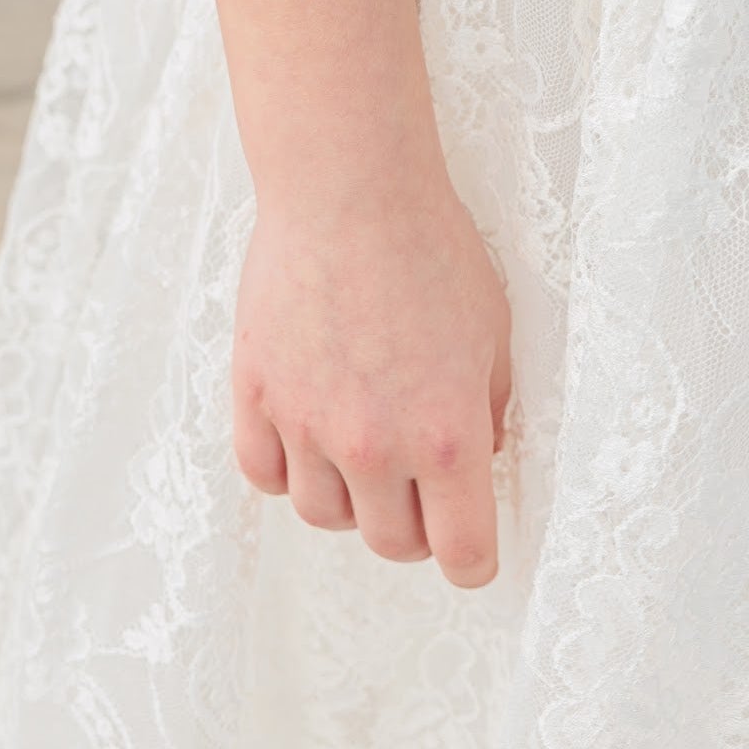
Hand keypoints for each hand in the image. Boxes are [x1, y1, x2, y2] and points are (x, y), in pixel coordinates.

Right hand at [230, 162, 512, 589]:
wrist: (350, 189)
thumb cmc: (433, 249)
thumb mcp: (492, 331)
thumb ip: (488, 409)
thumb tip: (478, 458)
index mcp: (447, 436)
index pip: (463, 554)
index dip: (474, 559)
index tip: (472, 546)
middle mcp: (374, 446)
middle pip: (393, 544)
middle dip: (416, 525)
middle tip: (422, 486)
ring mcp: (307, 425)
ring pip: (326, 515)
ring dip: (352, 497)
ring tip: (366, 447)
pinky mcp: (255, 396)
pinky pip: (266, 475)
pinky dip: (290, 469)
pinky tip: (311, 434)